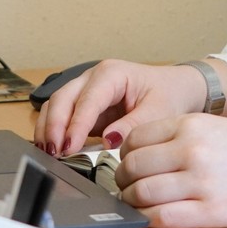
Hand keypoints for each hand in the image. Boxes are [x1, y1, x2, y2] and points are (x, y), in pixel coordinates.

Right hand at [35, 59, 216, 155]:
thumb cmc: (169, 94)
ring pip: (56, 106)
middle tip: (54, 153)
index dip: (76, 124)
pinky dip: (54, 132)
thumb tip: (108, 141)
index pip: (87, 99)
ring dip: (49, 129)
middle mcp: (93, 79)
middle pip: (62, 98)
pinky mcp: (85, 108)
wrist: (177, 89)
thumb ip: (133, 125)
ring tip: (49, 154)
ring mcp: (86, 92)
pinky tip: (54, 150)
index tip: (69, 147)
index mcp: (112, 74)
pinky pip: (62, 117)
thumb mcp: (159, 111)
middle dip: (54, 126)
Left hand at [115, 114, 226, 227]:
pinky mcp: (210, 212)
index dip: (125, 153)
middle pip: (132, 166)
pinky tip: (153, 215)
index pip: (135, 138)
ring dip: (132, 200)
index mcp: (192, 125)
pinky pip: (162, 218)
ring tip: (138, 202)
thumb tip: (142, 151)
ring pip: (141, 193)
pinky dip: (149, 218)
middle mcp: (192, 150)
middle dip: (123, 178)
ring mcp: (200, 182)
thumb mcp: (218, 125)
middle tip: (127, 184)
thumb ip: (181, 135)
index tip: (129, 162)